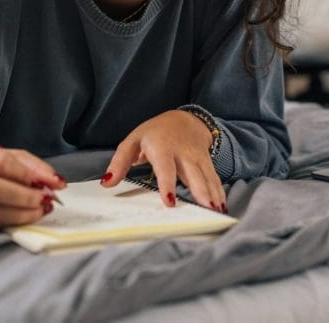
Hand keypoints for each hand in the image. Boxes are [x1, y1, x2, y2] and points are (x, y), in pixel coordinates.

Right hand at [0, 145, 65, 228]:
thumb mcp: (9, 156)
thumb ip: (32, 166)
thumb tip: (55, 181)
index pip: (2, 163)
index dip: (28, 173)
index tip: (50, 181)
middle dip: (26, 196)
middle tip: (46, 198)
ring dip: (23, 212)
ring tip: (41, 209)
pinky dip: (16, 220)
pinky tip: (29, 216)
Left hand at [102, 110, 226, 212]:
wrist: (183, 119)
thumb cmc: (154, 133)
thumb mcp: (133, 141)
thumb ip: (120, 162)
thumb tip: (106, 183)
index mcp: (162, 147)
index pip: (165, 168)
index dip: (167, 184)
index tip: (170, 201)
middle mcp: (182, 153)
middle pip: (193, 173)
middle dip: (200, 190)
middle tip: (206, 208)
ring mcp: (197, 157)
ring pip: (206, 176)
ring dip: (212, 193)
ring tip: (217, 211)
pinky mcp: (207, 162)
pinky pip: (213, 177)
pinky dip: (218, 191)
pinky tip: (222, 205)